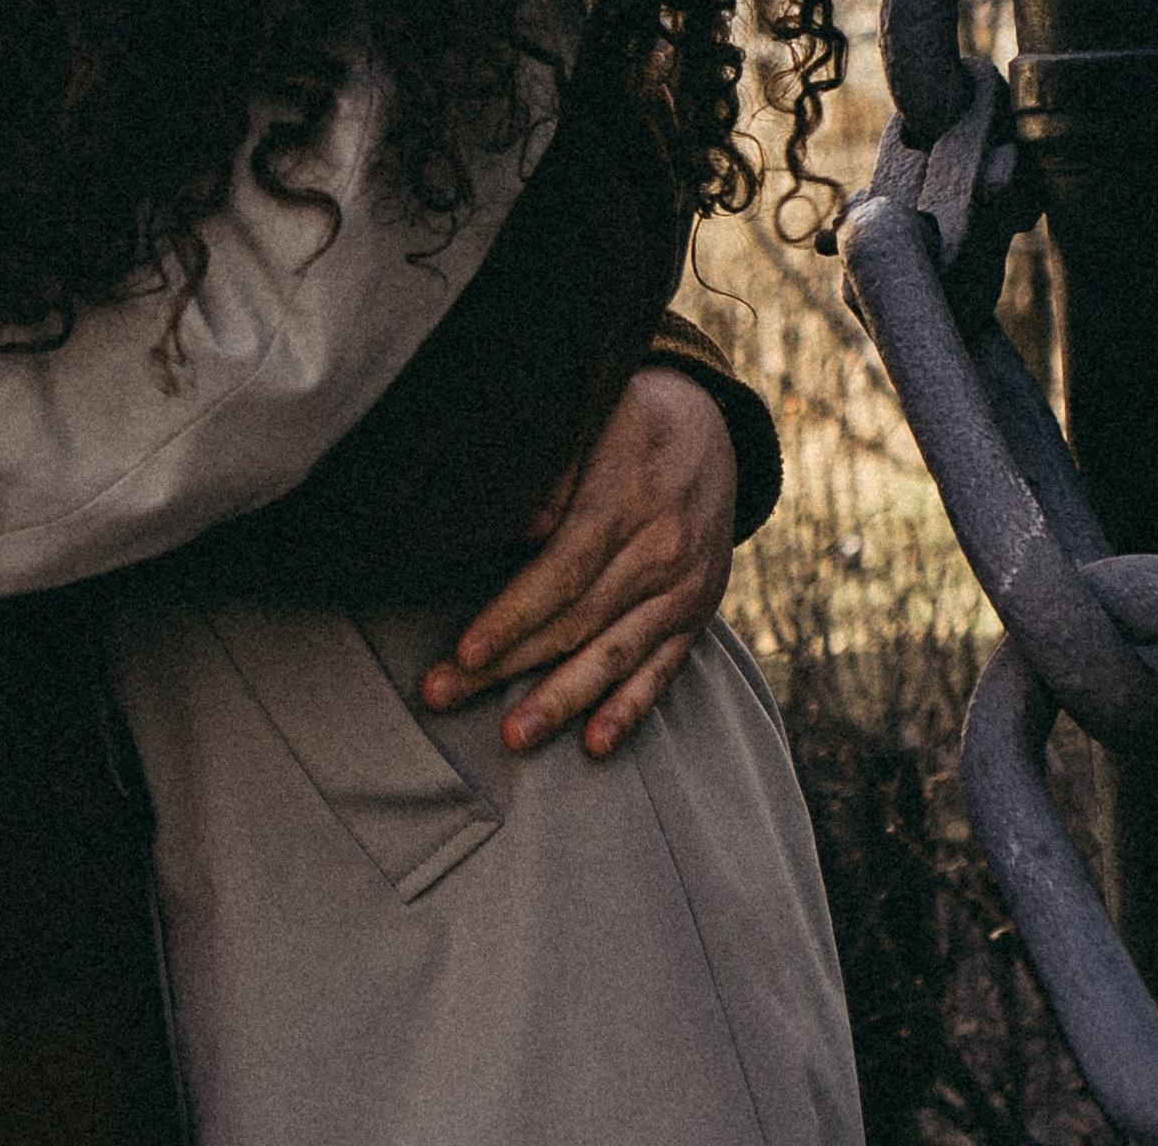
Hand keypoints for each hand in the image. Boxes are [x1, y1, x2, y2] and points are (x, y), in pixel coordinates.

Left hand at [421, 365, 735, 760]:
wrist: (713, 424)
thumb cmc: (628, 414)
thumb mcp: (596, 412)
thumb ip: (556, 466)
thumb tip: (519, 523)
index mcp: (629, 494)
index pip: (565, 568)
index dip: (514, 614)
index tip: (464, 650)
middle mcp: (663, 548)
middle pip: (578, 619)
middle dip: (509, 664)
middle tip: (443, 695)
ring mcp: (685, 587)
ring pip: (616, 654)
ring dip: (562, 700)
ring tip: (513, 737)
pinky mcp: (697, 614)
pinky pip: (664, 669)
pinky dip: (630, 709)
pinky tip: (595, 745)